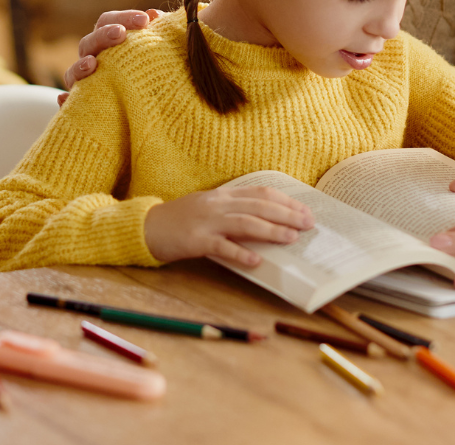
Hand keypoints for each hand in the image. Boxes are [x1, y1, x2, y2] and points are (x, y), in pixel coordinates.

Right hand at [58, 9, 163, 105]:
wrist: (144, 112)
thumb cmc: (151, 74)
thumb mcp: (155, 53)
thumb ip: (154, 33)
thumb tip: (155, 14)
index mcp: (108, 42)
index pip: (108, 21)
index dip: (124, 18)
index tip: (145, 19)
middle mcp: (93, 60)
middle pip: (89, 42)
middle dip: (103, 36)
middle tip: (120, 34)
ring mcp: (85, 83)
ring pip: (73, 72)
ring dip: (79, 67)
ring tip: (91, 64)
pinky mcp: (82, 106)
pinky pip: (67, 104)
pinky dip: (65, 101)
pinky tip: (64, 99)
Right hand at [143, 187, 314, 266]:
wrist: (146, 227)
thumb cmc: (181, 220)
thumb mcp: (209, 208)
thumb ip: (234, 211)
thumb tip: (267, 222)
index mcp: (222, 195)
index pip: (261, 193)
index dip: (285, 201)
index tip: (305, 210)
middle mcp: (217, 205)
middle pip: (258, 206)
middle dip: (286, 214)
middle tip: (308, 224)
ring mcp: (206, 222)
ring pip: (244, 223)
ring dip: (270, 230)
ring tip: (290, 239)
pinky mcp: (195, 241)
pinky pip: (221, 247)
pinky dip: (240, 253)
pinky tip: (256, 261)